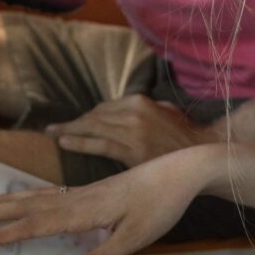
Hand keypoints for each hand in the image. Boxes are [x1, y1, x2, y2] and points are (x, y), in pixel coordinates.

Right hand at [0, 150, 209, 254]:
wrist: (181, 170)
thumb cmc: (160, 206)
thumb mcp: (134, 239)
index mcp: (81, 212)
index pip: (32, 227)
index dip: (0, 237)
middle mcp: (76, 200)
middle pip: (24, 207)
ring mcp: (83, 193)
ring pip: (35, 197)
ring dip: (6, 202)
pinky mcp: (94, 190)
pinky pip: (50, 193)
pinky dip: (29, 195)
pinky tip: (26, 197)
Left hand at [44, 95, 217, 168]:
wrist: (202, 153)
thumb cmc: (185, 135)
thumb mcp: (166, 111)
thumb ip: (145, 108)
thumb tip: (127, 111)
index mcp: (139, 101)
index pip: (104, 108)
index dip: (86, 117)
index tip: (74, 123)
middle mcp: (132, 112)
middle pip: (94, 117)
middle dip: (73, 123)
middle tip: (52, 129)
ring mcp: (131, 131)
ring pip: (92, 128)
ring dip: (69, 131)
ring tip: (52, 134)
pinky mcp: (131, 150)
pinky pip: (98, 145)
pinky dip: (78, 143)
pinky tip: (64, 143)